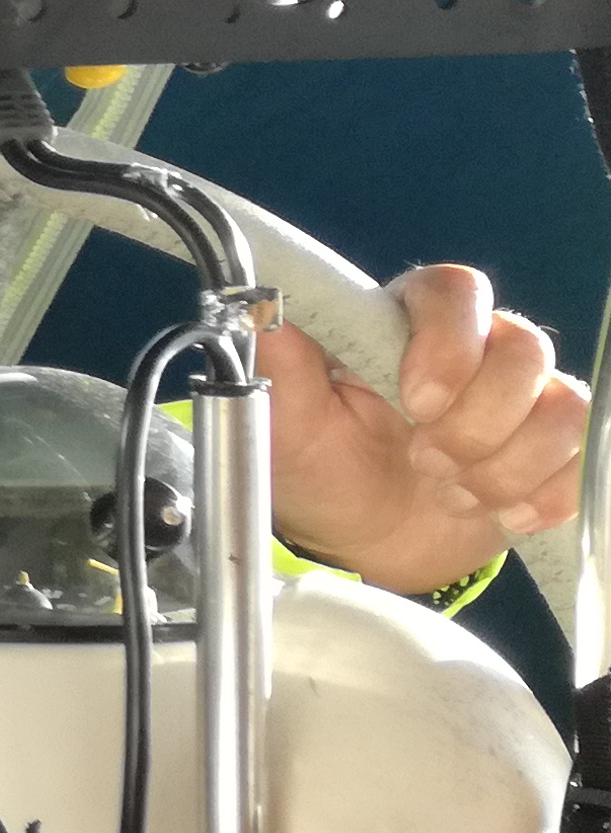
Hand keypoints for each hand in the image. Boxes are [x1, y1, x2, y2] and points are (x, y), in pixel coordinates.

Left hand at [263, 265, 588, 595]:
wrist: (360, 542)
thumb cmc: (318, 468)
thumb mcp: (280, 418)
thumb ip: (274, 357)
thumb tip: (255, 297)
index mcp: (403, 323)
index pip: (455, 291)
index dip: (450, 343)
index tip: (415, 402)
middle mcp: (474, 347)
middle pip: (523, 350)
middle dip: (475, 422)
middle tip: (423, 461)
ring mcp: (520, 398)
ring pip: (560, 405)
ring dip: (504, 465)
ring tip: (449, 492)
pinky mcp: (553, 450)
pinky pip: (584, 457)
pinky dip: (543, 494)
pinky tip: (498, 513)